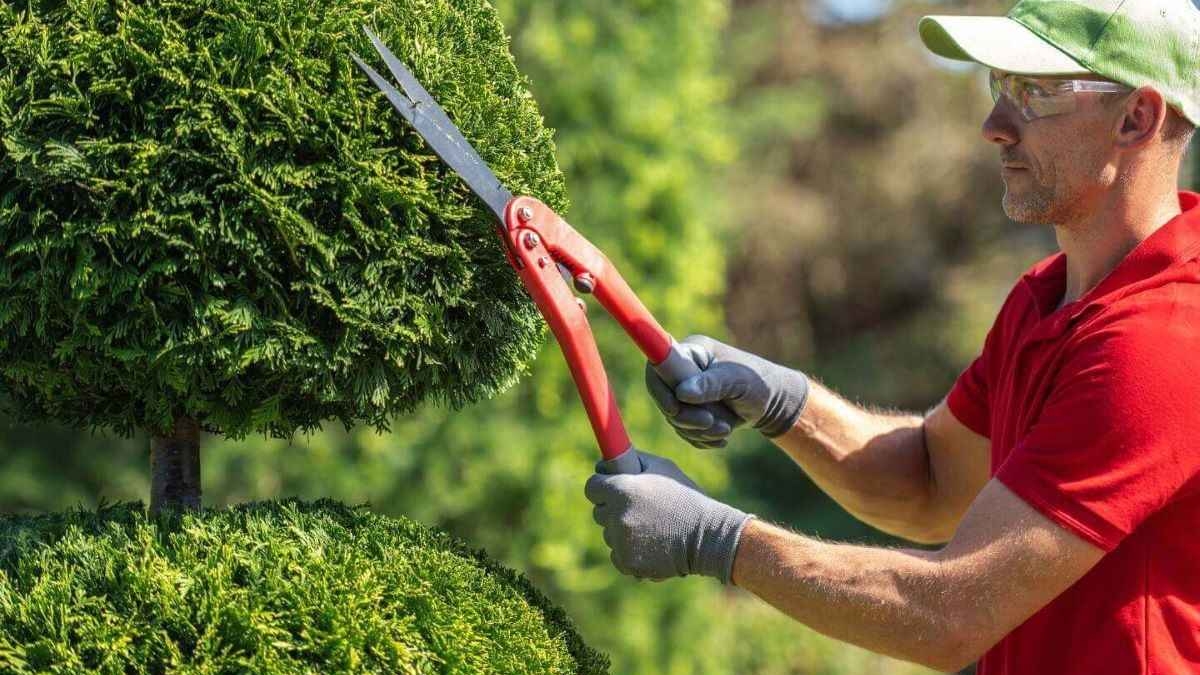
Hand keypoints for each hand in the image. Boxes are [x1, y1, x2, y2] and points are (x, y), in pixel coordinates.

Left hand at [585, 451, 753, 582]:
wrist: (707, 536)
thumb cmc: (686, 497)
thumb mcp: (663, 468)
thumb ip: (634, 460)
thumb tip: (609, 460)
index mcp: (621, 490)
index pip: (591, 487)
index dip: (602, 487)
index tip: (611, 489)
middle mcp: (616, 515)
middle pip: (599, 511)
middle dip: (613, 509)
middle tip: (637, 509)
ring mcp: (620, 541)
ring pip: (609, 534)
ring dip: (622, 531)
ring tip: (650, 528)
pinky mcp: (627, 562)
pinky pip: (616, 554)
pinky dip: (628, 551)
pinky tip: (650, 544)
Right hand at [645, 335, 809, 447]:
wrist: (772, 402)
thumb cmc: (758, 382)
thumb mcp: (737, 381)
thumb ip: (711, 384)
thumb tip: (682, 393)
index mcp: (691, 352)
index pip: (658, 366)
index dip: (660, 390)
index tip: (676, 409)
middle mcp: (682, 370)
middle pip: (664, 398)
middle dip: (687, 417)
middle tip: (712, 423)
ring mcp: (684, 391)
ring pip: (674, 418)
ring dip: (699, 430)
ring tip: (726, 429)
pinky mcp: (689, 411)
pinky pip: (683, 430)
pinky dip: (701, 438)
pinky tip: (722, 438)